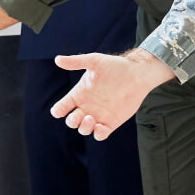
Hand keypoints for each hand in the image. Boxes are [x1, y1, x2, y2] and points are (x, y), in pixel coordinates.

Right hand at [50, 49, 175, 139]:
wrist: (136, 74)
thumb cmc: (115, 66)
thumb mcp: (94, 61)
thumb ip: (76, 62)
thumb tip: (57, 59)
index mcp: (80, 94)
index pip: (64, 106)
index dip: (59, 110)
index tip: (58, 111)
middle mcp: (87, 106)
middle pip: (72, 121)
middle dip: (72, 121)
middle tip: (78, 115)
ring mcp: (98, 116)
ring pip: (84, 129)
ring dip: (84, 128)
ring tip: (90, 119)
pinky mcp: (111, 123)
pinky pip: (100, 134)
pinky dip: (98, 134)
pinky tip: (100, 127)